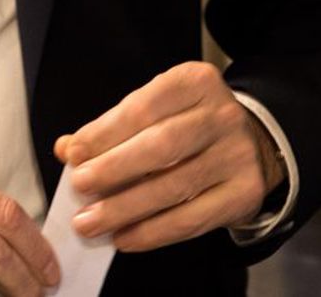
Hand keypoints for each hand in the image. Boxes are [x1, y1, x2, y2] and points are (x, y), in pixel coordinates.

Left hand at [56, 61, 283, 251]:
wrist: (252, 145)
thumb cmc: (189, 125)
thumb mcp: (155, 112)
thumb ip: (112, 128)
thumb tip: (68, 149)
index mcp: (194, 82)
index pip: (143, 107)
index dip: (104, 133)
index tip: (73, 155)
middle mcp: (221, 115)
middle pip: (161, 146)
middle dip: (114, 169)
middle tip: (80, 187)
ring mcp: (238, 156)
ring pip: (174, 186)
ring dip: (126, 207)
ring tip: (90, 221)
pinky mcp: (244, 194)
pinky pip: (192, 219)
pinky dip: (153, 232)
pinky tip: (124, 237)